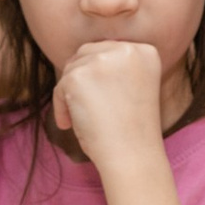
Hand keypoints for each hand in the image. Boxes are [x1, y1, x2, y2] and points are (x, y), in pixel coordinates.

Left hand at [51, 40, 169, 171]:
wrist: (133, 155)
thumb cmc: (133, 128)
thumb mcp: (135, 86)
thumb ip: (117, 67)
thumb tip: (82, 57)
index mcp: (146, 52)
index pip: (109, 49)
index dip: (99, 73)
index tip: (103, 97)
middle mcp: (127, 51)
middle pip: (87, 53)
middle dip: (81, 78)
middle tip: (88, 106)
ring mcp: (102, 61)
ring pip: (72, 69)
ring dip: (70, 93)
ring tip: (83, 118)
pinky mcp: (78, 76)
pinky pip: (59, 87)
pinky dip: (61, 107)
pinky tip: (71, 125)